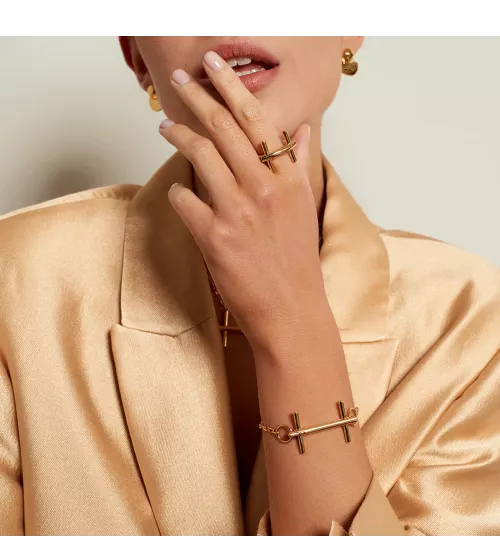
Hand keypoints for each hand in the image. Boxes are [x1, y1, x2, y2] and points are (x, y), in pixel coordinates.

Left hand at [159, 51, 327, 348]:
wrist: (291, 310)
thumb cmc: (297, 262)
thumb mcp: (303, 208)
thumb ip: (297, 164)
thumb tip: (301, 129)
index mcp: (288, 179)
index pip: (257, 120)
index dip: (231, 87)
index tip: (214, 66)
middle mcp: (264, 188)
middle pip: (223, 128)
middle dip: (197, 97)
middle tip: (179, 80)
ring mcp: (238, 212)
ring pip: (200, 155)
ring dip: (178, 134)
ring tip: (167, 125)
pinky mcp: (214, 238)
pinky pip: (185, 199)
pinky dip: (178, 189)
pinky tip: (179, 189)